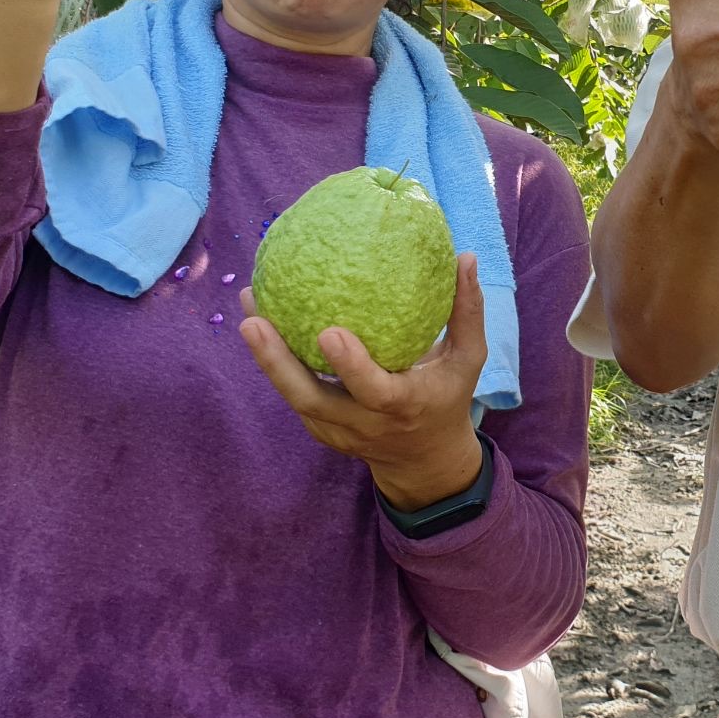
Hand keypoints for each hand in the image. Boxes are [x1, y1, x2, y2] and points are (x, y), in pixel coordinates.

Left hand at [239, 254, 490, 510]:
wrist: (424, 461)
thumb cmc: (447, 397)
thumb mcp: (468, 359)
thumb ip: (466, 311)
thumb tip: (464, 256)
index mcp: (402, 406)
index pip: (373, 391)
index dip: (351, 366)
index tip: (329, 332)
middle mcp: (364, 423)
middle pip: (311, 399)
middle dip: (278, 363)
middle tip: (255, 321)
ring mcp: (336, 429)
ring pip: (294, 396)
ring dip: (266, 357)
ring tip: (250, 310)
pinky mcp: (320, 428)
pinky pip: (294, 393)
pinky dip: (274, 361)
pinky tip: (261, 319)